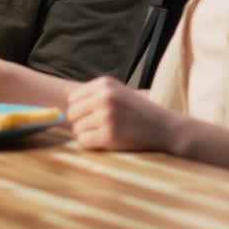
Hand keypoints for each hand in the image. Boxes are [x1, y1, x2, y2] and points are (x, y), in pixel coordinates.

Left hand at [66, 76, 180, 152]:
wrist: (165, 128)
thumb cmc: (139, 111)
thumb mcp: (117, 93)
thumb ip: (91, 92)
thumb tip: (63, 92)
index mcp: (105, 83)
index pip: (73, 98)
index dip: (81, 109)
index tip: (96, 114)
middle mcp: (104, 97)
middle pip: (72, 113)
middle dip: (83, 122)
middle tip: (102, 126)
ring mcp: (107, 116)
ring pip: (77, 129)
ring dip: (89, 134)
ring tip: (109, 132)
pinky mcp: (109, 135)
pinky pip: (84, 142)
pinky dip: (93, 144)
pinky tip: (108, 141)